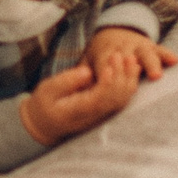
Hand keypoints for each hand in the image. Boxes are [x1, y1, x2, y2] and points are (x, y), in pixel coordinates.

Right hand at [20, 54, 141, 145]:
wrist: (46, 124)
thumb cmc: (45, 104)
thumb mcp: (47, 90)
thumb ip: (66, 81)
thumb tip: (87, 72)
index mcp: (79, 110)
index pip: (99, 98)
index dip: (108, 82)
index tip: (110, 63)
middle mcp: (94, 115)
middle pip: (114, 98)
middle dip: (120, 75)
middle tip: (120, 54)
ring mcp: (102, 115)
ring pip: (122, 100)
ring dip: (129, 79)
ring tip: (130, 58)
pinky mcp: (106, 111)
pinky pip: (122, 99)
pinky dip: (129, 83)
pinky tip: (132, 68)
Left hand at [85, 25, 176, 83]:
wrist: (113, 30)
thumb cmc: (100, 54)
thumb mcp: (88, 59)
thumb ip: (83, 73)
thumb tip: (78, 87)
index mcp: (105, 52)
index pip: (106, 64)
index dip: (107, 72)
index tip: (108, 81)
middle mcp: (123, 48)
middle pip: (127, 58)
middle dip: (130, 69)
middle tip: (131, 78)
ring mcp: (138, 46)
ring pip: (145, 54)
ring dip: (151, 63)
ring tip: (156, 75)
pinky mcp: (150, 46)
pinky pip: (160, 49)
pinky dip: (167, 54)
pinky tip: (175, 61)